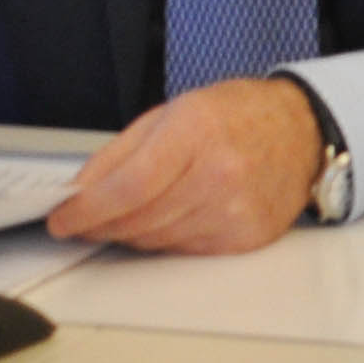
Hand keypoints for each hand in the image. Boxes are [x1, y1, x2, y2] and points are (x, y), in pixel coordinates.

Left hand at [47, 77, 323, 255]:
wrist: (301, 133)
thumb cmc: (236, 117)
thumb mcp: (172, 113)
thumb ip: (121, 153)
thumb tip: (80, 193)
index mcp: (196, 131)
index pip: (127, 187)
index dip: (87, 210)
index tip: (63, 220)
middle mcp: (219, 173)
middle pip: (138, 219)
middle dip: (102, 224)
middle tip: (86, 219)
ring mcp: (236, 209)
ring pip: (156, 240)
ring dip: (132, 232)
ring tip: (132, 212)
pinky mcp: (245, 236)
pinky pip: (184, 250)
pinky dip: (165, 238)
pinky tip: (171, 216)